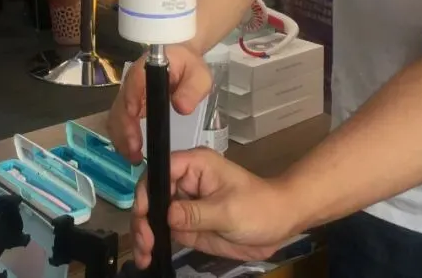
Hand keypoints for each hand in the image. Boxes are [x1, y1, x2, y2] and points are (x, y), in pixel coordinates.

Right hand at [106, 45, 211, 162]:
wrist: (181, 61)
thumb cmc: (189, 67)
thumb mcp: (199, 76)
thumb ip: (193, 89)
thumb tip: (181, 107)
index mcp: (149, 68)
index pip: (134, 82)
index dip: (131, 101)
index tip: (135, 121)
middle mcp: (133, 81)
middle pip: (120, 105)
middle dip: (124, 130)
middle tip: (135, 153)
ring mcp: (128, 93)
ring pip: (116, 116)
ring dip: (121, 138)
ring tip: (133, 158)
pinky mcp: (128, 104)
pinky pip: (119, 121)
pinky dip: (122, 137)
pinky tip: (132, 152)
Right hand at [130, 148, 293, 267]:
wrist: (279, 224)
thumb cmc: (260, 207)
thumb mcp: (228, 210)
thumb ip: (196, 213)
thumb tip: (166, 215)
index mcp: (195, 165)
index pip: (161, 170)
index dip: (147, 191)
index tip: (143, 215)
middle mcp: (184, 182)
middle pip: (151, 194)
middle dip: (142, 218)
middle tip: (144, 243)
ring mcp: (184, 204)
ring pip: (152, 215)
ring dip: (143, 234)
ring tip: (143, 255)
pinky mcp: (186, 224)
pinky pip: (163, 231)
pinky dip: (152, 243)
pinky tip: (147, 257)